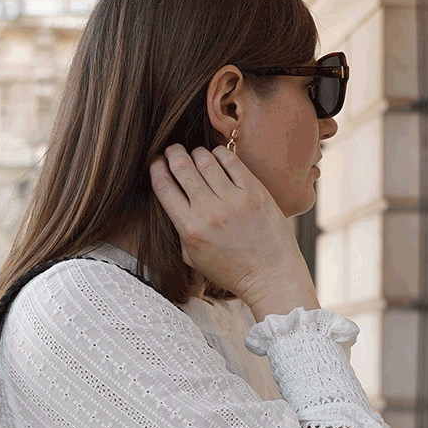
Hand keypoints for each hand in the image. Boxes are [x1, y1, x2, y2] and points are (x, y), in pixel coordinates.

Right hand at [148, 143, 319, 320]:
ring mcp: (233, 200)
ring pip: (205, 160)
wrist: (270, 276)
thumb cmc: (231, 270)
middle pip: (182, 167)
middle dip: (173, 153)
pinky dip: (220, 154)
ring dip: (196, 152)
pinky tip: (218, 157)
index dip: (156, 168)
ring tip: (196, 155)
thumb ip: (180, 229)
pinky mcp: (254, 192)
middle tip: (173, 150)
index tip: (157, 162)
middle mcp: (209, 212)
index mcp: (190, 229)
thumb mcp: (194, 257)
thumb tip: (173, 198)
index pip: (163, 187)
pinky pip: (231, 161)